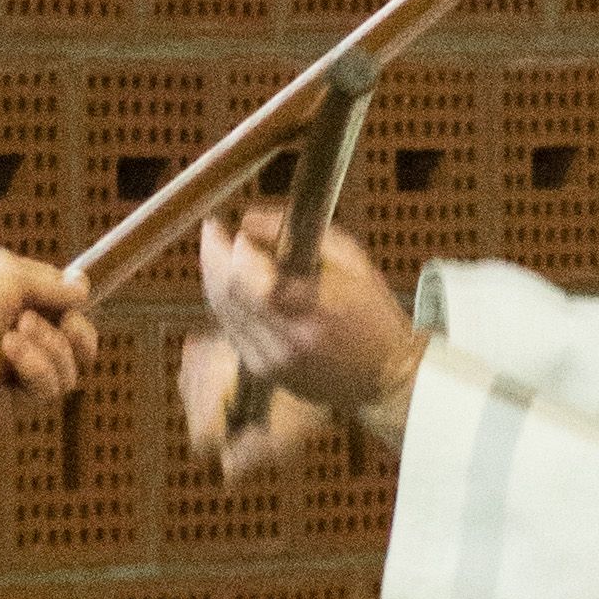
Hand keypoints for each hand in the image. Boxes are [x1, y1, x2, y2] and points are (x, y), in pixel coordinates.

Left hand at [0, 252, 93, 460]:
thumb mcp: (3, 271)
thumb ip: (47, 281)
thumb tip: (82, 290)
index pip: (53, 310)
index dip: (72, 308)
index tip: (78, 299)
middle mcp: (5, 342)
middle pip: (72, 346)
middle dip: (77, 332)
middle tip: (65, 322)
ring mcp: (5, 378)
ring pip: (66, 371)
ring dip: (53, 347)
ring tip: (16, 334)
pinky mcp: (3, 410)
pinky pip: (46, 391)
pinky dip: (39, 367)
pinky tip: (11, 352)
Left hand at [190, 208, 425, 483]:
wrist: (385, 377)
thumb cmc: (375, 315)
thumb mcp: (352, 260)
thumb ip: (301, 235)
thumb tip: (249, 220)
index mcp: (312, 307)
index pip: (246, 275)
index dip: (232, 247)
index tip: (232, 226)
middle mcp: (285, 339)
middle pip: (226, 293)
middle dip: (213, 256)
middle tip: (213, 230)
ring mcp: (271, 361)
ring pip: (223, 312)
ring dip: (213, 278)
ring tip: (216, 251)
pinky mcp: (264, 371)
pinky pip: (232, 330)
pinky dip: (226, 304)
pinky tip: (231, 285)